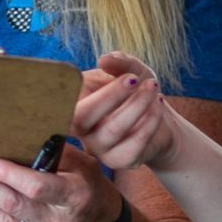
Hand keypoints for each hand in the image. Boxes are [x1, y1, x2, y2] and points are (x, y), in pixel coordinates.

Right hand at [73, 52, 178, 171]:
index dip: (71, 89)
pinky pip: (134, 143)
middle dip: (109, 95)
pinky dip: (150, 120)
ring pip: (112, 130)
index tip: (100, 68)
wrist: (161, 118)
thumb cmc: (137, 91)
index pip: (60, 101)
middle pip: (80, 119)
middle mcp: (80, 129)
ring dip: (137, 104)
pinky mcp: (120, 161)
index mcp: (74, 104)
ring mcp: (98, 148)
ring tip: (153, 86)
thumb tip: (104, 60)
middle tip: (134, 78)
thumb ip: (119, 63)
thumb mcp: (131, 70)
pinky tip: (158, 105)